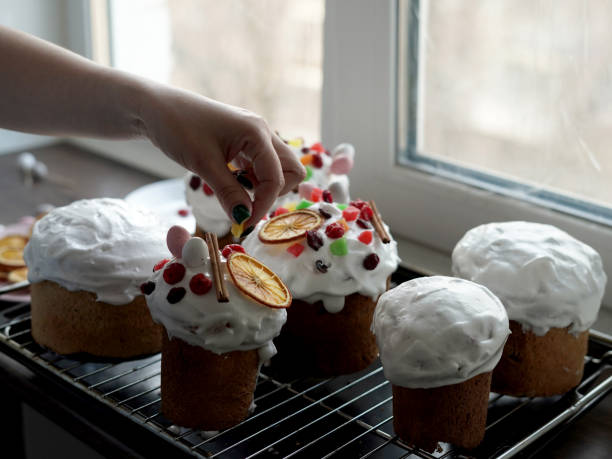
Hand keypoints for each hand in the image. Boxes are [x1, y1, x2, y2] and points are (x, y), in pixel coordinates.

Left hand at [139, 84, 304, 226]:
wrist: (154, 107)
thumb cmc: (177, 128)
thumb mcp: (203, 164)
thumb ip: (228, 193)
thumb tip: (244, 219)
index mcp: (257, 132)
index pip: (276, 178)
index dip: (263, 204)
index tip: (244, 223)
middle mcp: (262, 131)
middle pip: (292, 169)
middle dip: (275, 192)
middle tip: (248, 202)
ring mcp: (255, 135)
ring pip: (279, 167)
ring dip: (264, 185)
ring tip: (236, 190)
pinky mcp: (244, 141)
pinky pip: (261, 164)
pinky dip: (253, 178)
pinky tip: (232, 180)